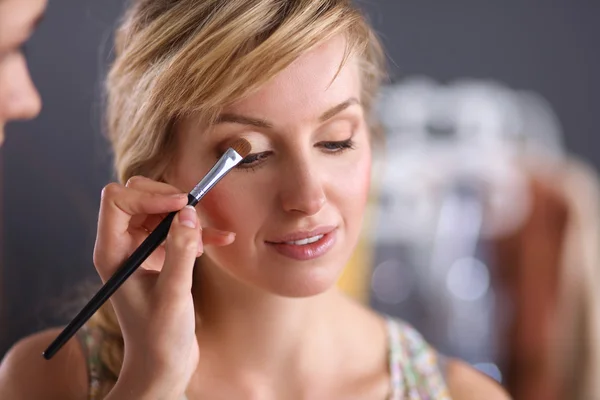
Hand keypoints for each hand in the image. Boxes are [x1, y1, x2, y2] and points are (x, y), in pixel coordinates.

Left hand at [93, 176, 234, 398]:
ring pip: (160, 211)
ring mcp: (141, 251)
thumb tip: (188, 213)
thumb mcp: (173, 293)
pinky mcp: (159, 258)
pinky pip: (176, 232)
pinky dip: (197, 233)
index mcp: (113, 253)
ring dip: (186, 216)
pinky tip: (221, 239)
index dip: (149, 196)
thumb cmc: (159, 338)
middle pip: (137, 198)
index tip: (181, 205)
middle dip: (168, 200)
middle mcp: (123, 247)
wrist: (162, 365)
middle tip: (194, 211)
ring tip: (210, 232)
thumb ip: (180, 251)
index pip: (118, 201)